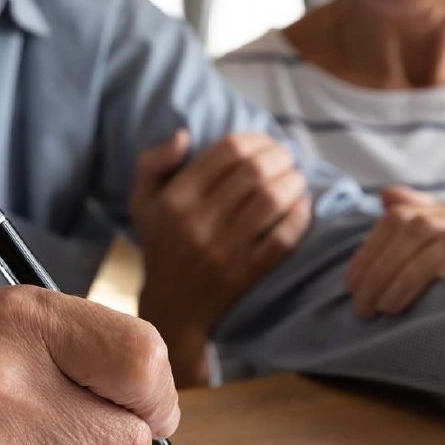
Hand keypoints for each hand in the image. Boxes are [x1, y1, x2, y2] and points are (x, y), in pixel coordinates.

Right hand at [130, 130, 312, 385]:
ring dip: (294, 182)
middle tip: (288, 159)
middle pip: (255, 171)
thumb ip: (153, 163)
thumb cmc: (161, 247)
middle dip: (281, 157)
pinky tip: (302, 206)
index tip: (267, 142)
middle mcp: (199, 221)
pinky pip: (283, 238)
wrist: (172, 309)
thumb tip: (184, 135)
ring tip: (297, 179)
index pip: (227, 151)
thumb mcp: (142, 203)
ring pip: (272, 200)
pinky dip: (299, 217)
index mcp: (176, 198)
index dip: (257, 139)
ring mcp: (225, 249)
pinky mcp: (247, 273)